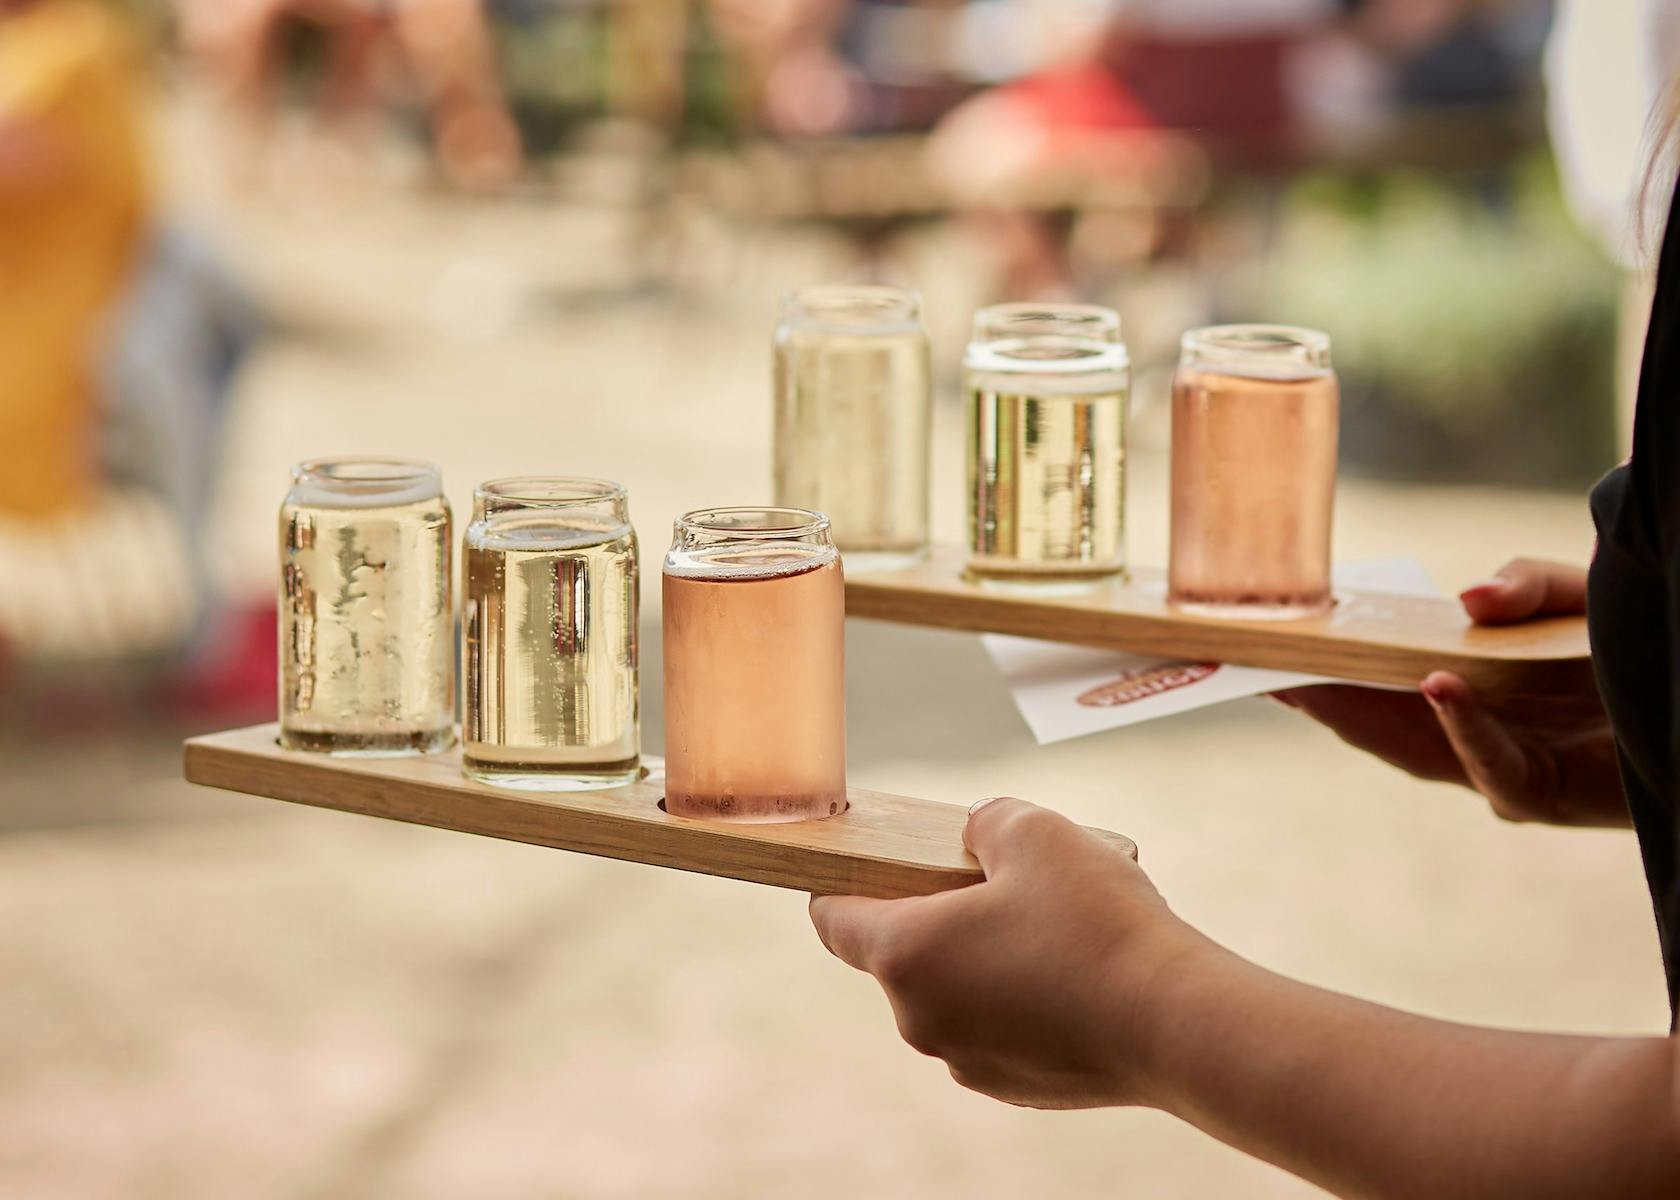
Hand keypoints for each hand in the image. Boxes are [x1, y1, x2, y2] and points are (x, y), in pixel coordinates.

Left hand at [809, 797, 1207, 1109]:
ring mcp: (966, 1062)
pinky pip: (996, 1028)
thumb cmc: (1097, 924)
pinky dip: (1018, 999)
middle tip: (998, 882)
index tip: (875, 863)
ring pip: (953, 992)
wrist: (1177, 1024)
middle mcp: (919, 1019)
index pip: (833, 919)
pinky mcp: (1014, 1088)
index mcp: (904, 955)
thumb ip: (985, 821)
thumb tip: (976, 837)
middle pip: (900, 953)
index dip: (843, 882)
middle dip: (937, 913)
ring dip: (982, 957)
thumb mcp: (1036, 831)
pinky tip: (1073, 974)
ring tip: (1051, 927)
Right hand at [1273, 558, 1620, 825]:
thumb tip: (1464, 600)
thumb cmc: (1635, 650)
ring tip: (1311, 680)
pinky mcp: (1543, 795)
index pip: (1377, 685)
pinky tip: (1437, 687)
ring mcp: (1500, 770)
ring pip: (1413, 751)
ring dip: (1361, 716)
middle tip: (1256, 667)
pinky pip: (1492, 768)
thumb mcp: (1574, 595)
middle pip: (1375, 723)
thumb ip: (1523, 584)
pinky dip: (1463, 728)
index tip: (1263, 647)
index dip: (1321, 669)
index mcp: (1467, 692)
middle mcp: (1472, 738)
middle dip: (1315, 697)